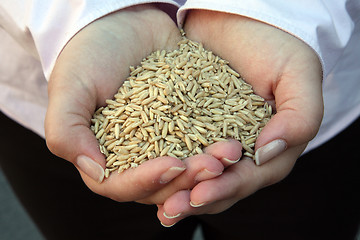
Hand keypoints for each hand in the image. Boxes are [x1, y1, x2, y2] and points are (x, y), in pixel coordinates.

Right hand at [45, 5, 232, 203]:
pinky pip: (203, 140)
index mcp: (104, 157)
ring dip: (210, 166)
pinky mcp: (186, 125)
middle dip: (189, 179)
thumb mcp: (70, 89)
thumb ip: (68, 133)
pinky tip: (236, 138)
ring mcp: (163, 142)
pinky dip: (218, 142)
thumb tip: (95, 172)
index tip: (173, 165)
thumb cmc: (90, 54)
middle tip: (213, 166)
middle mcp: (136, 157)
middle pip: (163, 185)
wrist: (124, 22)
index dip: (149, 182)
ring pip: (187, 167)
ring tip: (231, 153)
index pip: (124, 186)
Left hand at [157, 10, 322, 225]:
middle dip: (196, 197)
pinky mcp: (191, 126)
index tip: (201, 193)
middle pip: (221, 185)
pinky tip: (147, 175)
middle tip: (170, 208)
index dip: (227, 188)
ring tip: (158, 204)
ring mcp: (215, 139)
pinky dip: (164, 165)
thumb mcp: (298, 74)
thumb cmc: (276, 44)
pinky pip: (178, 150)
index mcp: (272, 146)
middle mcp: (244, 151)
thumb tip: (268, 152)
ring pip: (198, 176)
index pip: (251, 177)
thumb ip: (298, 117)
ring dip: (177, 191)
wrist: (241, 19)